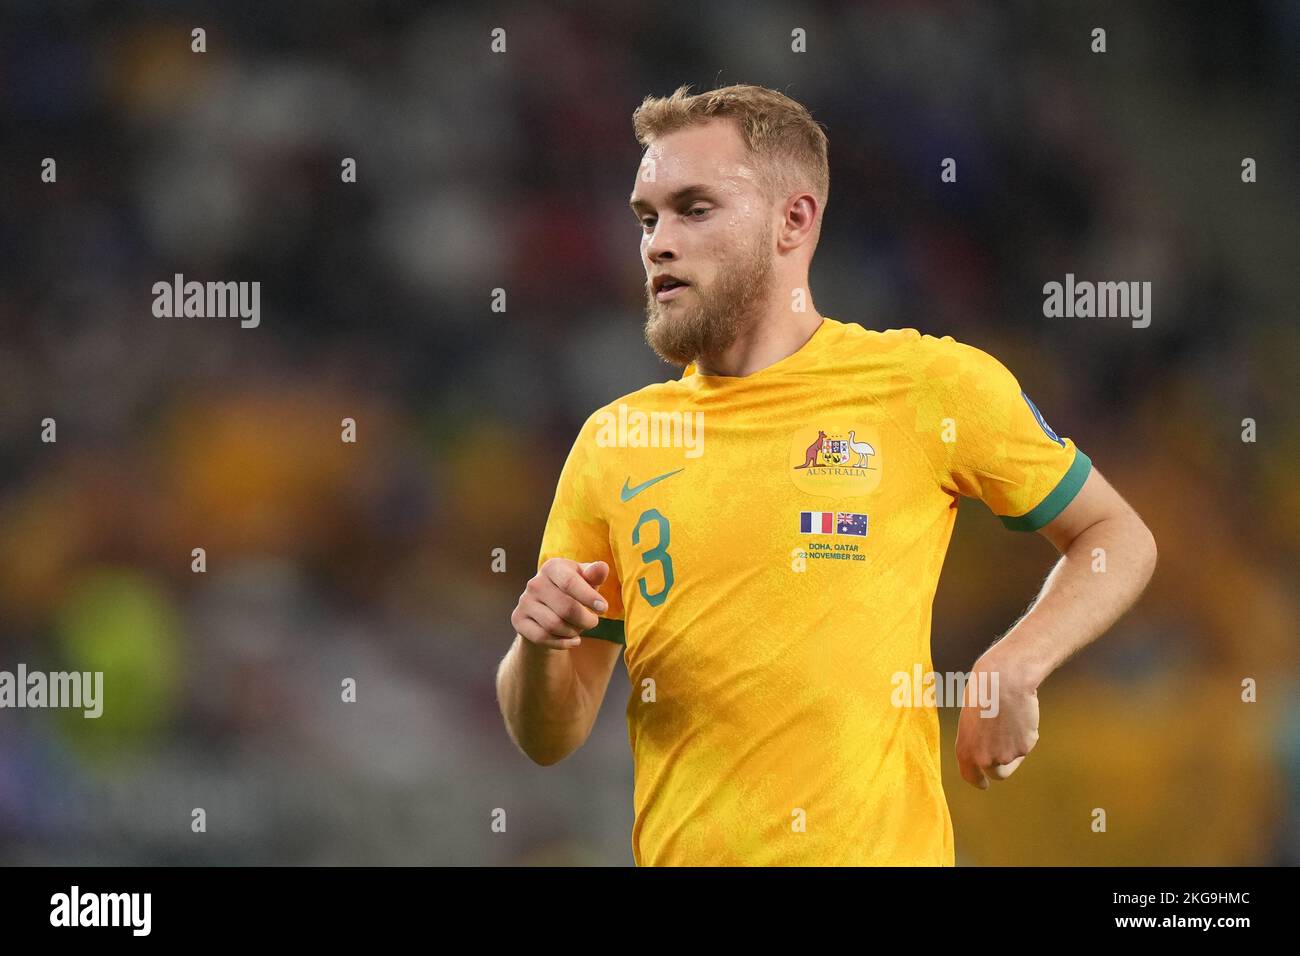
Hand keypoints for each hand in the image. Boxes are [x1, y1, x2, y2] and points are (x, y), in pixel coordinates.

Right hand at [511, 558, 609, 649]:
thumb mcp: (586, 581)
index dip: (589, 597)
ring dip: (573, 631)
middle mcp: (535, 583)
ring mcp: (524, 601)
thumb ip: (594, 574)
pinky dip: (562, 643)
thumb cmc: (574, 591)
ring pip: (554, 625)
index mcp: (552, 567)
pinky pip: (542, 637)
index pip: (570, 582)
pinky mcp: (518, 619)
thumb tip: (602, 568)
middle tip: (593, 622)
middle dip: (585, 619)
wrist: (548, 609)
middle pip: (565, 607)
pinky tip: (572, 640)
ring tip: (579, 628)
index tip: (603, 608)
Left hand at [955, 653, 1039, 788]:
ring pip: (1014, 756)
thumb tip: (987, 749)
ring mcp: (1005, 756)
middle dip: (1003, 765)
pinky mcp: (1024, 748)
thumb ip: (977, 739)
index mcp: (965, 750)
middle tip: (1006, 751)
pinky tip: (1020, 715)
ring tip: (1009, 718)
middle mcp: (984, 759)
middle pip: (998, 774)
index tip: (983, 784)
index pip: (970, 776)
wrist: (1003, 681)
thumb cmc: (983, 693)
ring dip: (1014, 744)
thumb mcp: (970, 719)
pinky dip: (1025, 733)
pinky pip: (1026, 743)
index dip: (978, 781)